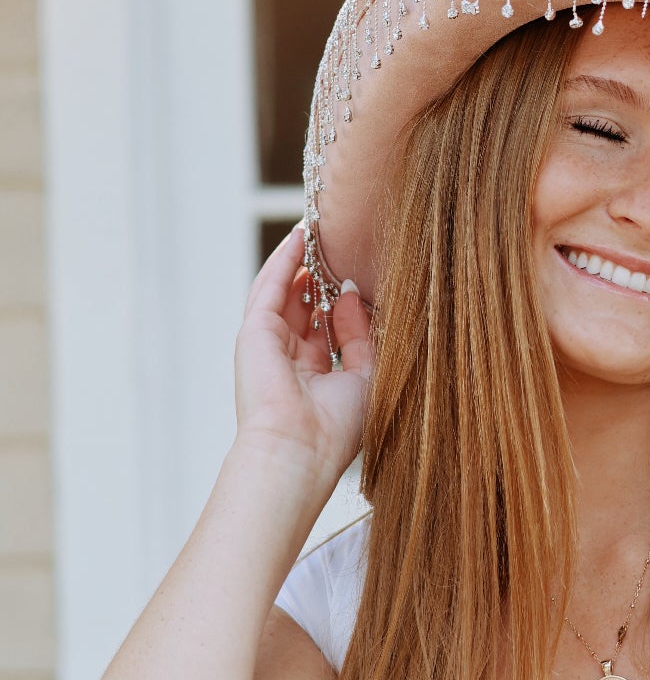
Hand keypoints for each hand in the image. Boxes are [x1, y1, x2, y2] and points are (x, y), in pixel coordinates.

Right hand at [232, 225, 373, 492]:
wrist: (300, 449)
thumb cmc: (336, 429)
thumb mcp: (365, 377)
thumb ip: (361, 336)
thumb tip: (350, 295)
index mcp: (315, 378)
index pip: (329, 331)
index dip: (344, 305)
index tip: (361, 279)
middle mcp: (289, 360)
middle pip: (305, 307)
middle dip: (321, 277)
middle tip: (339, 246)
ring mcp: (269, 344)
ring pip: (285, 292)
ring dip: (301, 261)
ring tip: (320, 230)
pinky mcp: (254, 331)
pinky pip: (270, 286)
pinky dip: (284, 260)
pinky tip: (301, 237)